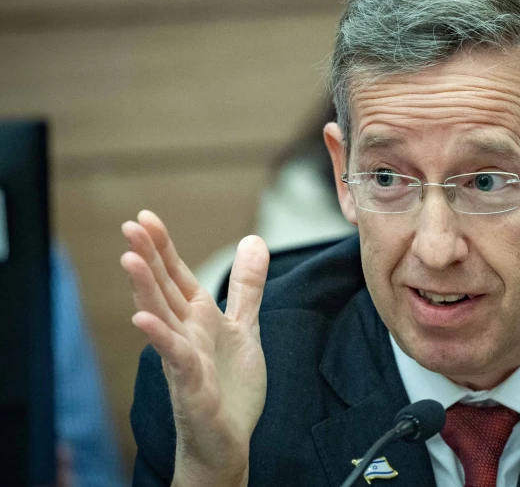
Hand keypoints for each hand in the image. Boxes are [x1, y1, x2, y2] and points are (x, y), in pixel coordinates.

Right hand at [122, 210, 268, 485]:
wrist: (228, 440)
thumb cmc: (228, 386)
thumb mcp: (244, 326)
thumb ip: (247, 286)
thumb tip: (253, 240)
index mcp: (197, 318)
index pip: (176, 276)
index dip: (163, 248)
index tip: (146, 217)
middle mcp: (184, 333)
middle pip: (163, 289)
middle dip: (148, 257)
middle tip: (130, 225)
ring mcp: (183, 358)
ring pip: (161, 317)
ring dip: (145, 289)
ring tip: (129, 259)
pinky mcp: (190, 384)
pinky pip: (174, 357)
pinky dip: (160, 338)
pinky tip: (143, 319)